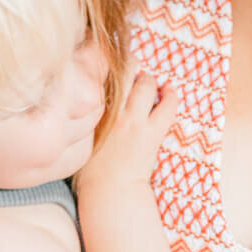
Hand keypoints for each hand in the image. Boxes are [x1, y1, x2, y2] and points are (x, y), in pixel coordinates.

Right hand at [76, 70, 176, 189]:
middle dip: (129, 63)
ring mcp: (133, 120)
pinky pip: (167, 105)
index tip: (108, 61)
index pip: (98, 72)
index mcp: (89, 109)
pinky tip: (169, 90)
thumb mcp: (80, 135)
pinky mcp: (151, 132)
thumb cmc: (90, 166)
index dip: (105, 61)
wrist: (109, 191)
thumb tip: (88, 95)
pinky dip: (171, 95)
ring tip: (149, 82)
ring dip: (149, 80)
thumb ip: (86, 113)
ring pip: (146, 83)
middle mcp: (110, 110)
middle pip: (123, 69)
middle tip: (131, 68)